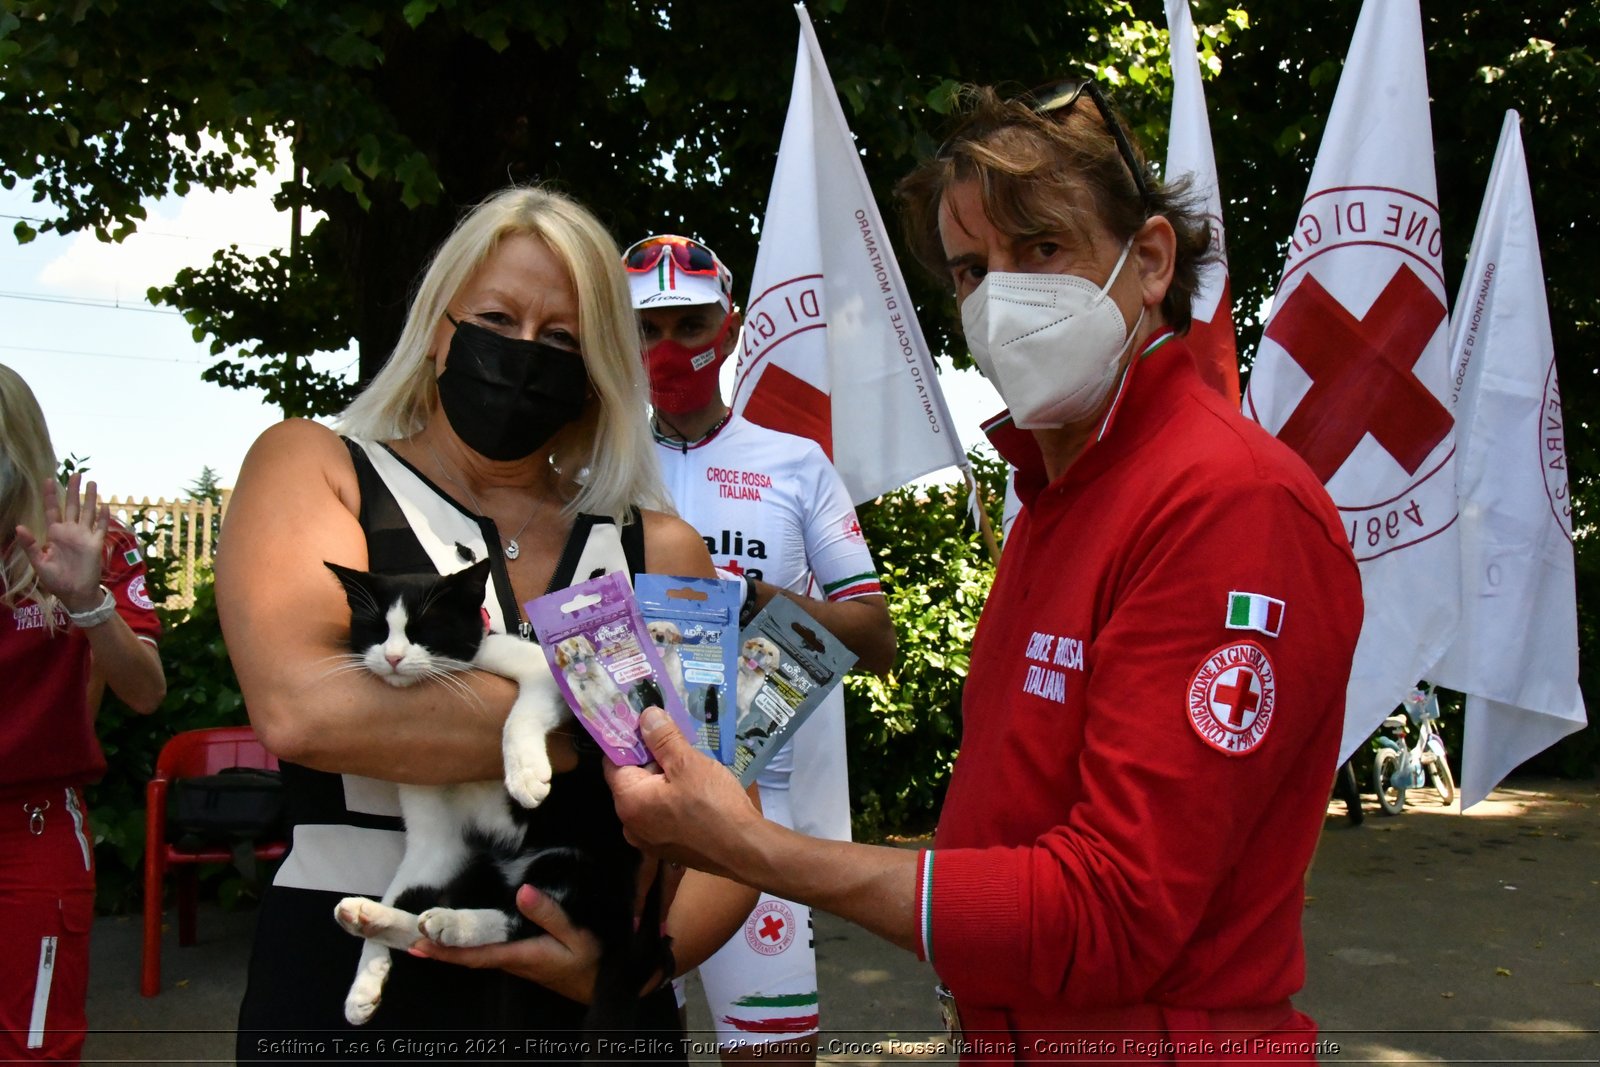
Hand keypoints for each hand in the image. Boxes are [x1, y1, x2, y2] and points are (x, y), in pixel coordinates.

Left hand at [14, 473, 109, 611]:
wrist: (75, 594)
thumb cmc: (56, 580)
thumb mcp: (39, 563)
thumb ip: (30, 545)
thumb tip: (19, 526)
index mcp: (55, 534)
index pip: (52, 510)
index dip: (50, 495)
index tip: (49, 479)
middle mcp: (70, 531)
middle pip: (72, 506)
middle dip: (73, 490)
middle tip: (76, 474)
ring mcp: (85, 536)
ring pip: (87, 512)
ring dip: (90, 498)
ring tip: (92, 483)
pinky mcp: (96, 543)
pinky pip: (101, 527)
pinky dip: (103, 516)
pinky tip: (105, 505)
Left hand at [410, 885, 599, 1003]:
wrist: (605, 986)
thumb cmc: (592, 961)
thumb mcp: (577, 935)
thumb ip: (550, 915)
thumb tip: (522, 891)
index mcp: (520, 955)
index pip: (474, 955)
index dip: (445, 950)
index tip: (419, 944)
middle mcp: (512, 961)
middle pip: (467, 956)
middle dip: (439, 949)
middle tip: (409, 936)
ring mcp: (516, 961)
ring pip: (475, 954)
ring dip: (450, 946)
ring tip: (426, 932)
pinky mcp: (523, 958)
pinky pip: (487, 951)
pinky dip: (468, 944)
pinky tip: (462, 934)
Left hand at [605, 706, 760, 875]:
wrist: (744, 850)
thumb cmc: (714, 805)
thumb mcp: (688, 763)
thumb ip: (662, 738)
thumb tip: (645, 716)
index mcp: (628, 802)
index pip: (613, 762)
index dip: (629, 740)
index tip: (646, 723)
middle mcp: (630, 825)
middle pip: (632, 780)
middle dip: (651, 759)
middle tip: (675, 740)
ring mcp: (649, 840)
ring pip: (649, 797)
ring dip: (665, 779)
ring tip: (690, 762)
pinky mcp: (668, 848)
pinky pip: (662, 814)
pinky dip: (672, 799)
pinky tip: (697, 790)